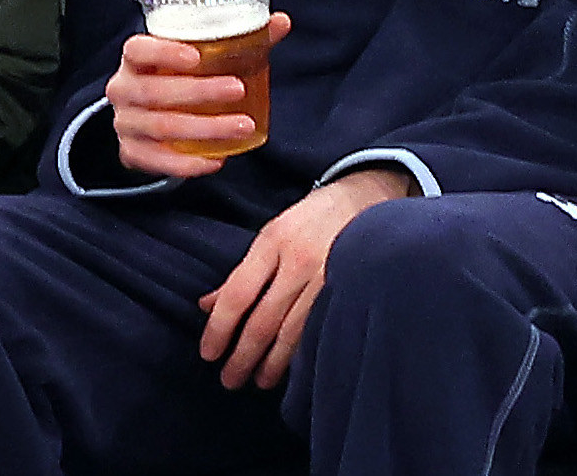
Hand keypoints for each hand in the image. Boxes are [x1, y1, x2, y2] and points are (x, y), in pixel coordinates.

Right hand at [107, 13, 290, 176]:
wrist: (151, 113)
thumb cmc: (180, 75)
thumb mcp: (203, 54)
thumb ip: (241, 37)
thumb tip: (280, 22)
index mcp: (136, 59)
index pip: (137, 50)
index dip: (164, 52)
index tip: (197, 57)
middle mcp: (124, 89)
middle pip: (155, 91)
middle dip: (200, 91)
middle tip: (238, 90)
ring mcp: (125, 123)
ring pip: (162, 127)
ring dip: (206, 128)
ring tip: (243, 126)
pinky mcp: (132, 152)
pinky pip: (157, 161)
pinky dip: (188, 163)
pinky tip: (216, 160)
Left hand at [199, 167, 413, 388]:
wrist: (368, 195)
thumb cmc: (313, 216)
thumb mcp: (274, 231)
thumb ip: (244, 270)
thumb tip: (207, 306)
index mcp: (275, 240)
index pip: (237, 295)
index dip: (219, 329)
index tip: (208, 353)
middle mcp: (300, 259)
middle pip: (263, 321)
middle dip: (242, 357)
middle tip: (229, 380)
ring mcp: (329, 276)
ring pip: (293, 333)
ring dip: (272, 364)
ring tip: (260, 381)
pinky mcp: (350, 288)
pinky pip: (321, 328)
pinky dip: (303, 352)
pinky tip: (294, 367)